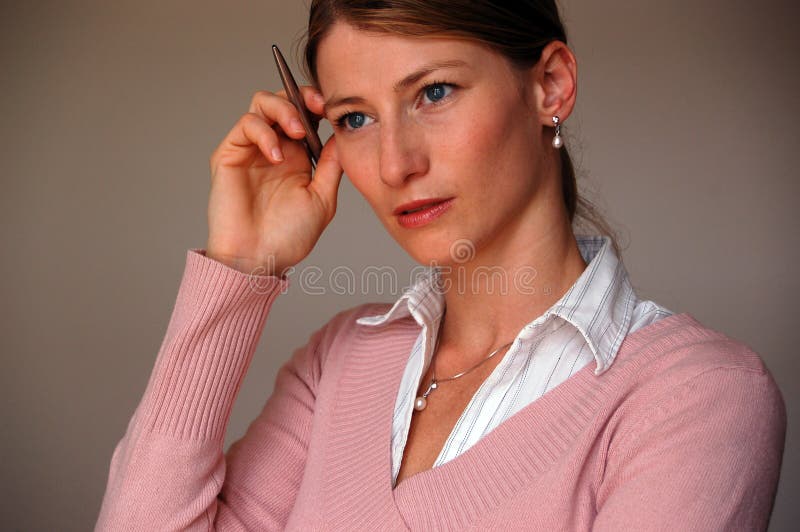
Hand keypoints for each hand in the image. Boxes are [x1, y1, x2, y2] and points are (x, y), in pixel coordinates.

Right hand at [206, 87, 341, 276]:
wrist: (260, 259)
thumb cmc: (289, 236)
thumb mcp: (322, 198)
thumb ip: (331, 164)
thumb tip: (342, 134)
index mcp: (296, 156)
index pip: (304, 113)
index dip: (316, 102)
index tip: (332, 107)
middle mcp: (273, 148)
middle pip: (281, 100)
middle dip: (301, 97)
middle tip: (317, 108)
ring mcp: (250, 149)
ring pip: (260, 104)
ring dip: (283, 109)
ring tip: (298, 131)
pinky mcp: (229, 155)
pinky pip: (245, 126)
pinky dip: (264, 133)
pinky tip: (277, 156)